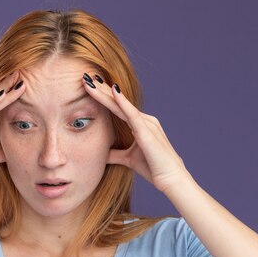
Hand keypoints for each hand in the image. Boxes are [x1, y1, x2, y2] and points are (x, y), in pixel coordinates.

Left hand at [82, 73, 191, 192]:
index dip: (103, 97)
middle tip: (86, 76)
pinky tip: (114, 92)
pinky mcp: (148, 133)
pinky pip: (133, 115)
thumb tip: (101, 154)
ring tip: (92, 81)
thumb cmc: (153, 168)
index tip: (89, 86)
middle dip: (102, 89)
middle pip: (118, 102)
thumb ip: (115, 154)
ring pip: (122, 105)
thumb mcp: (128, 159)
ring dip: (106, 92)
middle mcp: (144, 120)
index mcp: (140, 125)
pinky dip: (123, 103)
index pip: (117, 108)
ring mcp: (147, 124)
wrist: (171, 179)